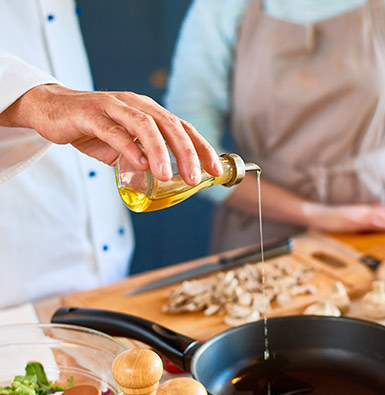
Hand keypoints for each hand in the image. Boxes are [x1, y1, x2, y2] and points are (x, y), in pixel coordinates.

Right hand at [0, 84, 221, 183]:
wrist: (52, 110)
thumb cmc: (93, 128)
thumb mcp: (125, 145)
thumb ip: (144, 158)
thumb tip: (164, 182)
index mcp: (150, 111)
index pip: (183, 128)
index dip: (202, 148)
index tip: (216, 170)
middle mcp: (137, 105)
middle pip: (170, 126)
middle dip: (187, 152)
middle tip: (195, 177)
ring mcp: (114, 107)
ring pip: (145, 126)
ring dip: (160, 151)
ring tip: (167, 176)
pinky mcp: (91, 114)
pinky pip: (114, 131)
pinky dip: (129, 147)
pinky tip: (140, 164)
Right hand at [305, 203, 384, 232]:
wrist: (317, 215)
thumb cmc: (330, 219)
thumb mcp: (349, 221)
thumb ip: (360, 222)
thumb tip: (370, 226)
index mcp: (364, 210)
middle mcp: (365, 210)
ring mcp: (361, 214)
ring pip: (384, 216)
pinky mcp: (356, 219)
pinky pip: (373, 222)